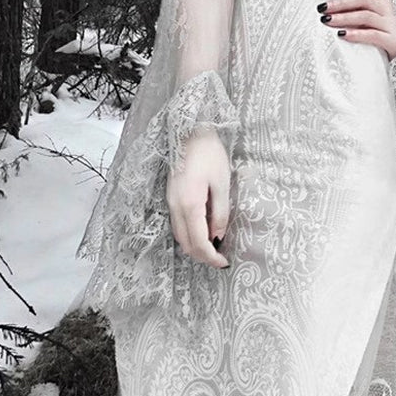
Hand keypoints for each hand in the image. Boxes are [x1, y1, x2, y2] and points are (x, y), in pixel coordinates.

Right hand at [166, 128, 230, 267]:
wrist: (189, 132)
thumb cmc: (210, 154)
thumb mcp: (221, 184)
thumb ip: (220, 212)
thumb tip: (219, 237)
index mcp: (189, 205)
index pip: (199, 243)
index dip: (212, 258)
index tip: (225, 263)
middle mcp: (175, 207)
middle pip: (186, 244)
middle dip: (203, 256)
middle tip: (222, 258)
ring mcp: (170, 203)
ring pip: (180, 236)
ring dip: (196, 247)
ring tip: (215, 246)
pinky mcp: (171, 198)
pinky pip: (178, 225)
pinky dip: (190, 235)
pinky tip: (205, 230)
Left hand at [318, 0, 395, 60]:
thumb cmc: (378, 30)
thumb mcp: (371, 12)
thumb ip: (359, 0)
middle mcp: (387, 8)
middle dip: (341, 2)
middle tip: (323, 7)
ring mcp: (390, 24)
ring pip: (366, 16)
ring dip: (344, 17)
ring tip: (327, 20)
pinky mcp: (392, 40)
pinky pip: (373, 35)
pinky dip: (356, 34)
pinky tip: (342, 34)